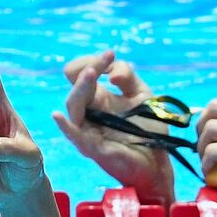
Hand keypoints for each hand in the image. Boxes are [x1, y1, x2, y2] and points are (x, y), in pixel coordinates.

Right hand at [52, 50, 175, 200]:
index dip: (93, 61)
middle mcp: (89, 112)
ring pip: (73, 106)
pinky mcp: (93, 149)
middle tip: (103, 61)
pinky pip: (75, 137)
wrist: (159, 162)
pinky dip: (66, 126)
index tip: (111, 54)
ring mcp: (89, 130)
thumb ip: (127, 76)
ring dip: (81, 88)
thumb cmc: (149, 130)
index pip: (81, 73)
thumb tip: (111, 74)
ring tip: (92, 73)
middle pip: (76, 86)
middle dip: (88, 69)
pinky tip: (57, 116)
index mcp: (98, 97)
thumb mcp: (142, 95)